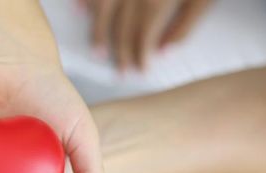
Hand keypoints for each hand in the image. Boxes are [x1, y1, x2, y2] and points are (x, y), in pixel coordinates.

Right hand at [85, 0, 212, 70]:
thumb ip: (184, 26)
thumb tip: (164, 53)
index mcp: (156, 2)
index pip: (142, 37)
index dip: (139, 56)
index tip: (139, 72)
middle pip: (122, 27)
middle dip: (120, 52)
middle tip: (119, 72)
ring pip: (102, 9)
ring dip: (98, 32)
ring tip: (97, 52)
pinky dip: (86, 2)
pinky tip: (80, 12)